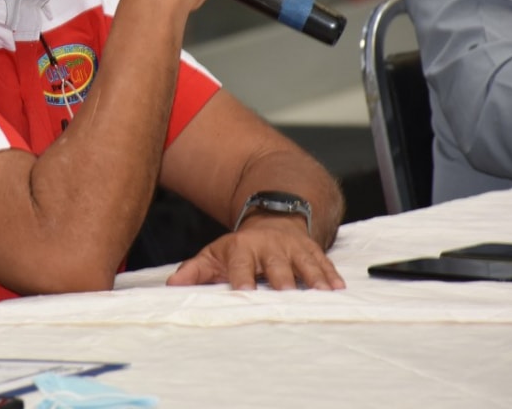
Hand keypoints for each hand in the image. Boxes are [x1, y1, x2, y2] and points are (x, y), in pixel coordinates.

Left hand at [165, 215, 345, 290]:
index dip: (242, 276)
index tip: (244, 291)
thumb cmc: (241, 247)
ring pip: (304, 261)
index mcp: (243, 248)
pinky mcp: (311, 250)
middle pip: (276, 263)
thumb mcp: (215, 253)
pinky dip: (331, 274)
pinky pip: (323, 261)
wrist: (271, 218)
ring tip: (321, 292)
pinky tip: (338, 287)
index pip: (241, 263)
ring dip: (312, 277)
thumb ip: (195, 271)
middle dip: (281, 277)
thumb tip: (172, 285)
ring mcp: (293, 247)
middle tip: (286, 292)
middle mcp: (269, 246)